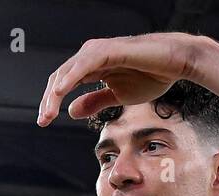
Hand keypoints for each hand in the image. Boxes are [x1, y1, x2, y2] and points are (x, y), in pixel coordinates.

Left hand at [37, 33, 206, 125]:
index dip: (52, 103)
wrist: (175, 63)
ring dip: (55, 93)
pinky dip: (71, 78)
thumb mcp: (118, 95)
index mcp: (91, 67)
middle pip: (60, 78)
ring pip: (67, 72)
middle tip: (42, 121)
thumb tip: (71, 111)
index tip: (45, 122)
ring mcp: (97, 51)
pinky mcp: (108, 50)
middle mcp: (90, 56)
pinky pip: (83, 65)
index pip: (63, 84)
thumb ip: (95, 102)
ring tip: (48, 112)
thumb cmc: (151, 75)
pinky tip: (61, 92)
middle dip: (48, 101)